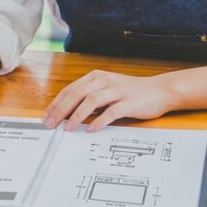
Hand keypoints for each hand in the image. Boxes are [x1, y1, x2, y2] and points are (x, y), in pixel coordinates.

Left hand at [43, 70, 175, 131]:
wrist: (160, 90)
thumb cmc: (131, 92)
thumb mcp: (107, 89)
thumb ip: (90, 97)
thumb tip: (68, 113)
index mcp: (97, 77)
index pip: (71, 89)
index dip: (56, 103)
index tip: (46, 116)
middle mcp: (105, 81)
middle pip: (77, 94)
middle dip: (61, 110)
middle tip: (51, 124)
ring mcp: (118, 90)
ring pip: (92, 101)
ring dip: (77, 115)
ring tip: (68, 128)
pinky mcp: (129, 102)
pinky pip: (111, 111)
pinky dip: (99, 121)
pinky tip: (91, 129)